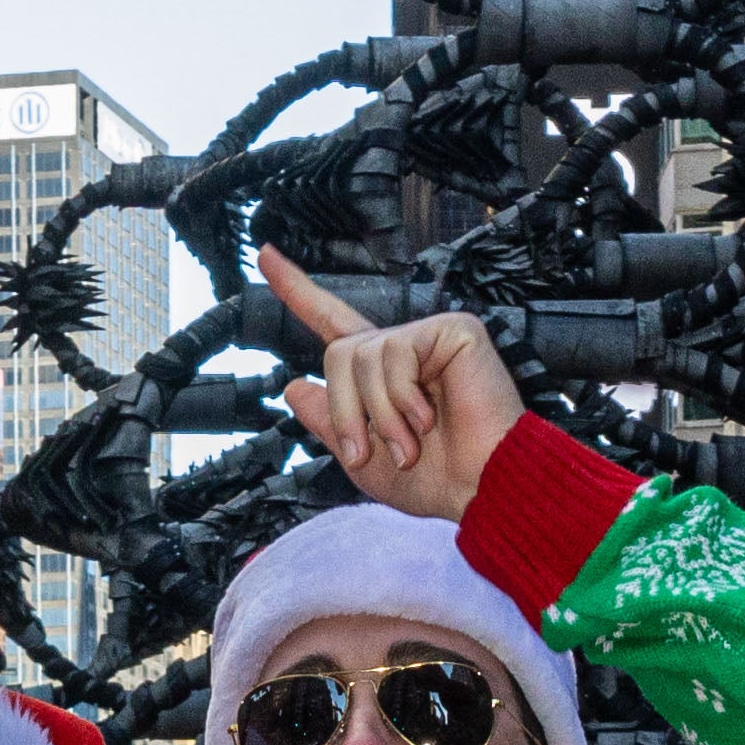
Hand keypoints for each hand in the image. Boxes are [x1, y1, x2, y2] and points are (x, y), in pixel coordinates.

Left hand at [259, 255, 528, 519]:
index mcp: (380, 375)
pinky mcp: (454, 330)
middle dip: (346, 411)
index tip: (265, 255)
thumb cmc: (436, 480)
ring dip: (378, 413)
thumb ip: (327, 421)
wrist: (480, 489)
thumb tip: (293, 385)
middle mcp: (402, 348)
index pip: (330, 322)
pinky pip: (396, 353)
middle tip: (366, 450)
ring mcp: (428, 335)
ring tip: (410, 443)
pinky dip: (402, 396)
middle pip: (338, 353)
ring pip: (363, 357)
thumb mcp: (363, 459)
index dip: (296, 289)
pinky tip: (429, 417)